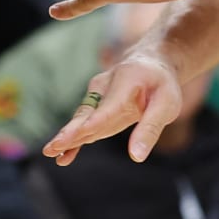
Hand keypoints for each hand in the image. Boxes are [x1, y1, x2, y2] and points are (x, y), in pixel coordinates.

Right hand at [43, 48, 182, 165]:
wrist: (151, 62)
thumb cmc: (161, 84)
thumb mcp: (167, 104)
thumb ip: (150, 129)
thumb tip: (136, 156)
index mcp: (125, 82)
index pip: (108, 106)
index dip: (94, 122)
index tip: (80, 134)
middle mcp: (105, 87)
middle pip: (87, 112)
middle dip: (71, 131)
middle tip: (55, 145)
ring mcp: (97, 96)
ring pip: (81, 119)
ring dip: (67, 136)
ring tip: (51, 152)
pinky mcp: (95, 107)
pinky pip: (83, 124)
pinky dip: (74, 139)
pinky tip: (63, 156)